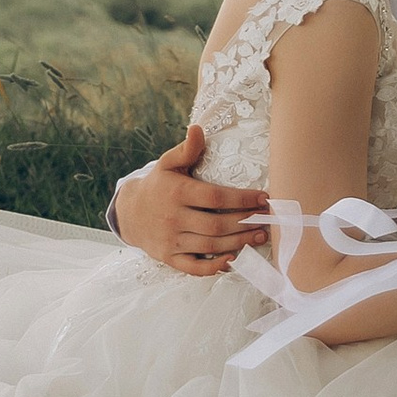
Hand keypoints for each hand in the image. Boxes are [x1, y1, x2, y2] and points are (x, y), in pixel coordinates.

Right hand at [111, 123, 269, 275]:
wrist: (129, 213)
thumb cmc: (157, 185)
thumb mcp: (168, 164)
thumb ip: (186, 149)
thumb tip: (198, 129)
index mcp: (177, 193)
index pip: (216, 197)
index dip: (243, 199)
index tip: (264, 198)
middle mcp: (174, 218)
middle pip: (217, 225)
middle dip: (246, 224)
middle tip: (267, 221)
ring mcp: (171, 240)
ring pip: (210, 246)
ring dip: (239, 243)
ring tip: (260, 237)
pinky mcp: (169, 258)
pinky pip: (194, 267)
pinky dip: (214, 267)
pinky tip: (233, 259)